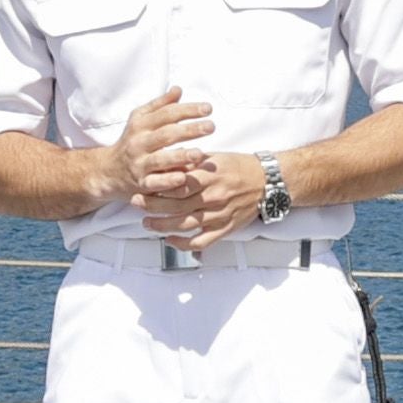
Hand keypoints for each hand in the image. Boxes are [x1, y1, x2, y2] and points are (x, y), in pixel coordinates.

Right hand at [102, 88, 212, 221]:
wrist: (107, 171)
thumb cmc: (131, 141)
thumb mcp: (139, 120)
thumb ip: (160, 105)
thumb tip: (178, 89)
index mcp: (141, 125)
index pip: (167, 114)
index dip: (188, 110)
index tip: (208, 108)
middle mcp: (139, 143)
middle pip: (166, 135)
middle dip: (189, 130)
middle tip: (211, 127)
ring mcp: (139, 164)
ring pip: (160, 160)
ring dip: (180, 157)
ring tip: (199, 153)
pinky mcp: (140, 184)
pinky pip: (155, 183)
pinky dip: (168, 181)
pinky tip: (183, 178)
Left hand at [136, 135, 259, 240]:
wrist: (267, 181)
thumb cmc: (239, 167)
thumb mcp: (215, 158)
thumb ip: (192, 163)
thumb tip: (167, 163)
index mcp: (209, 176)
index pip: (177, 183)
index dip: (157, 186)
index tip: (141, 184)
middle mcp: (212, 196)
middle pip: (176, 204)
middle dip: (152, 205)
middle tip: (134, 203)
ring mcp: (218, 214)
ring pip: (184, 225)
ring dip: (162, 226)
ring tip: (146, 223)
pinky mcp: (225, 228)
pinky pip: (201, 241)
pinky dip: (183, 244)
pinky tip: (170, 241)